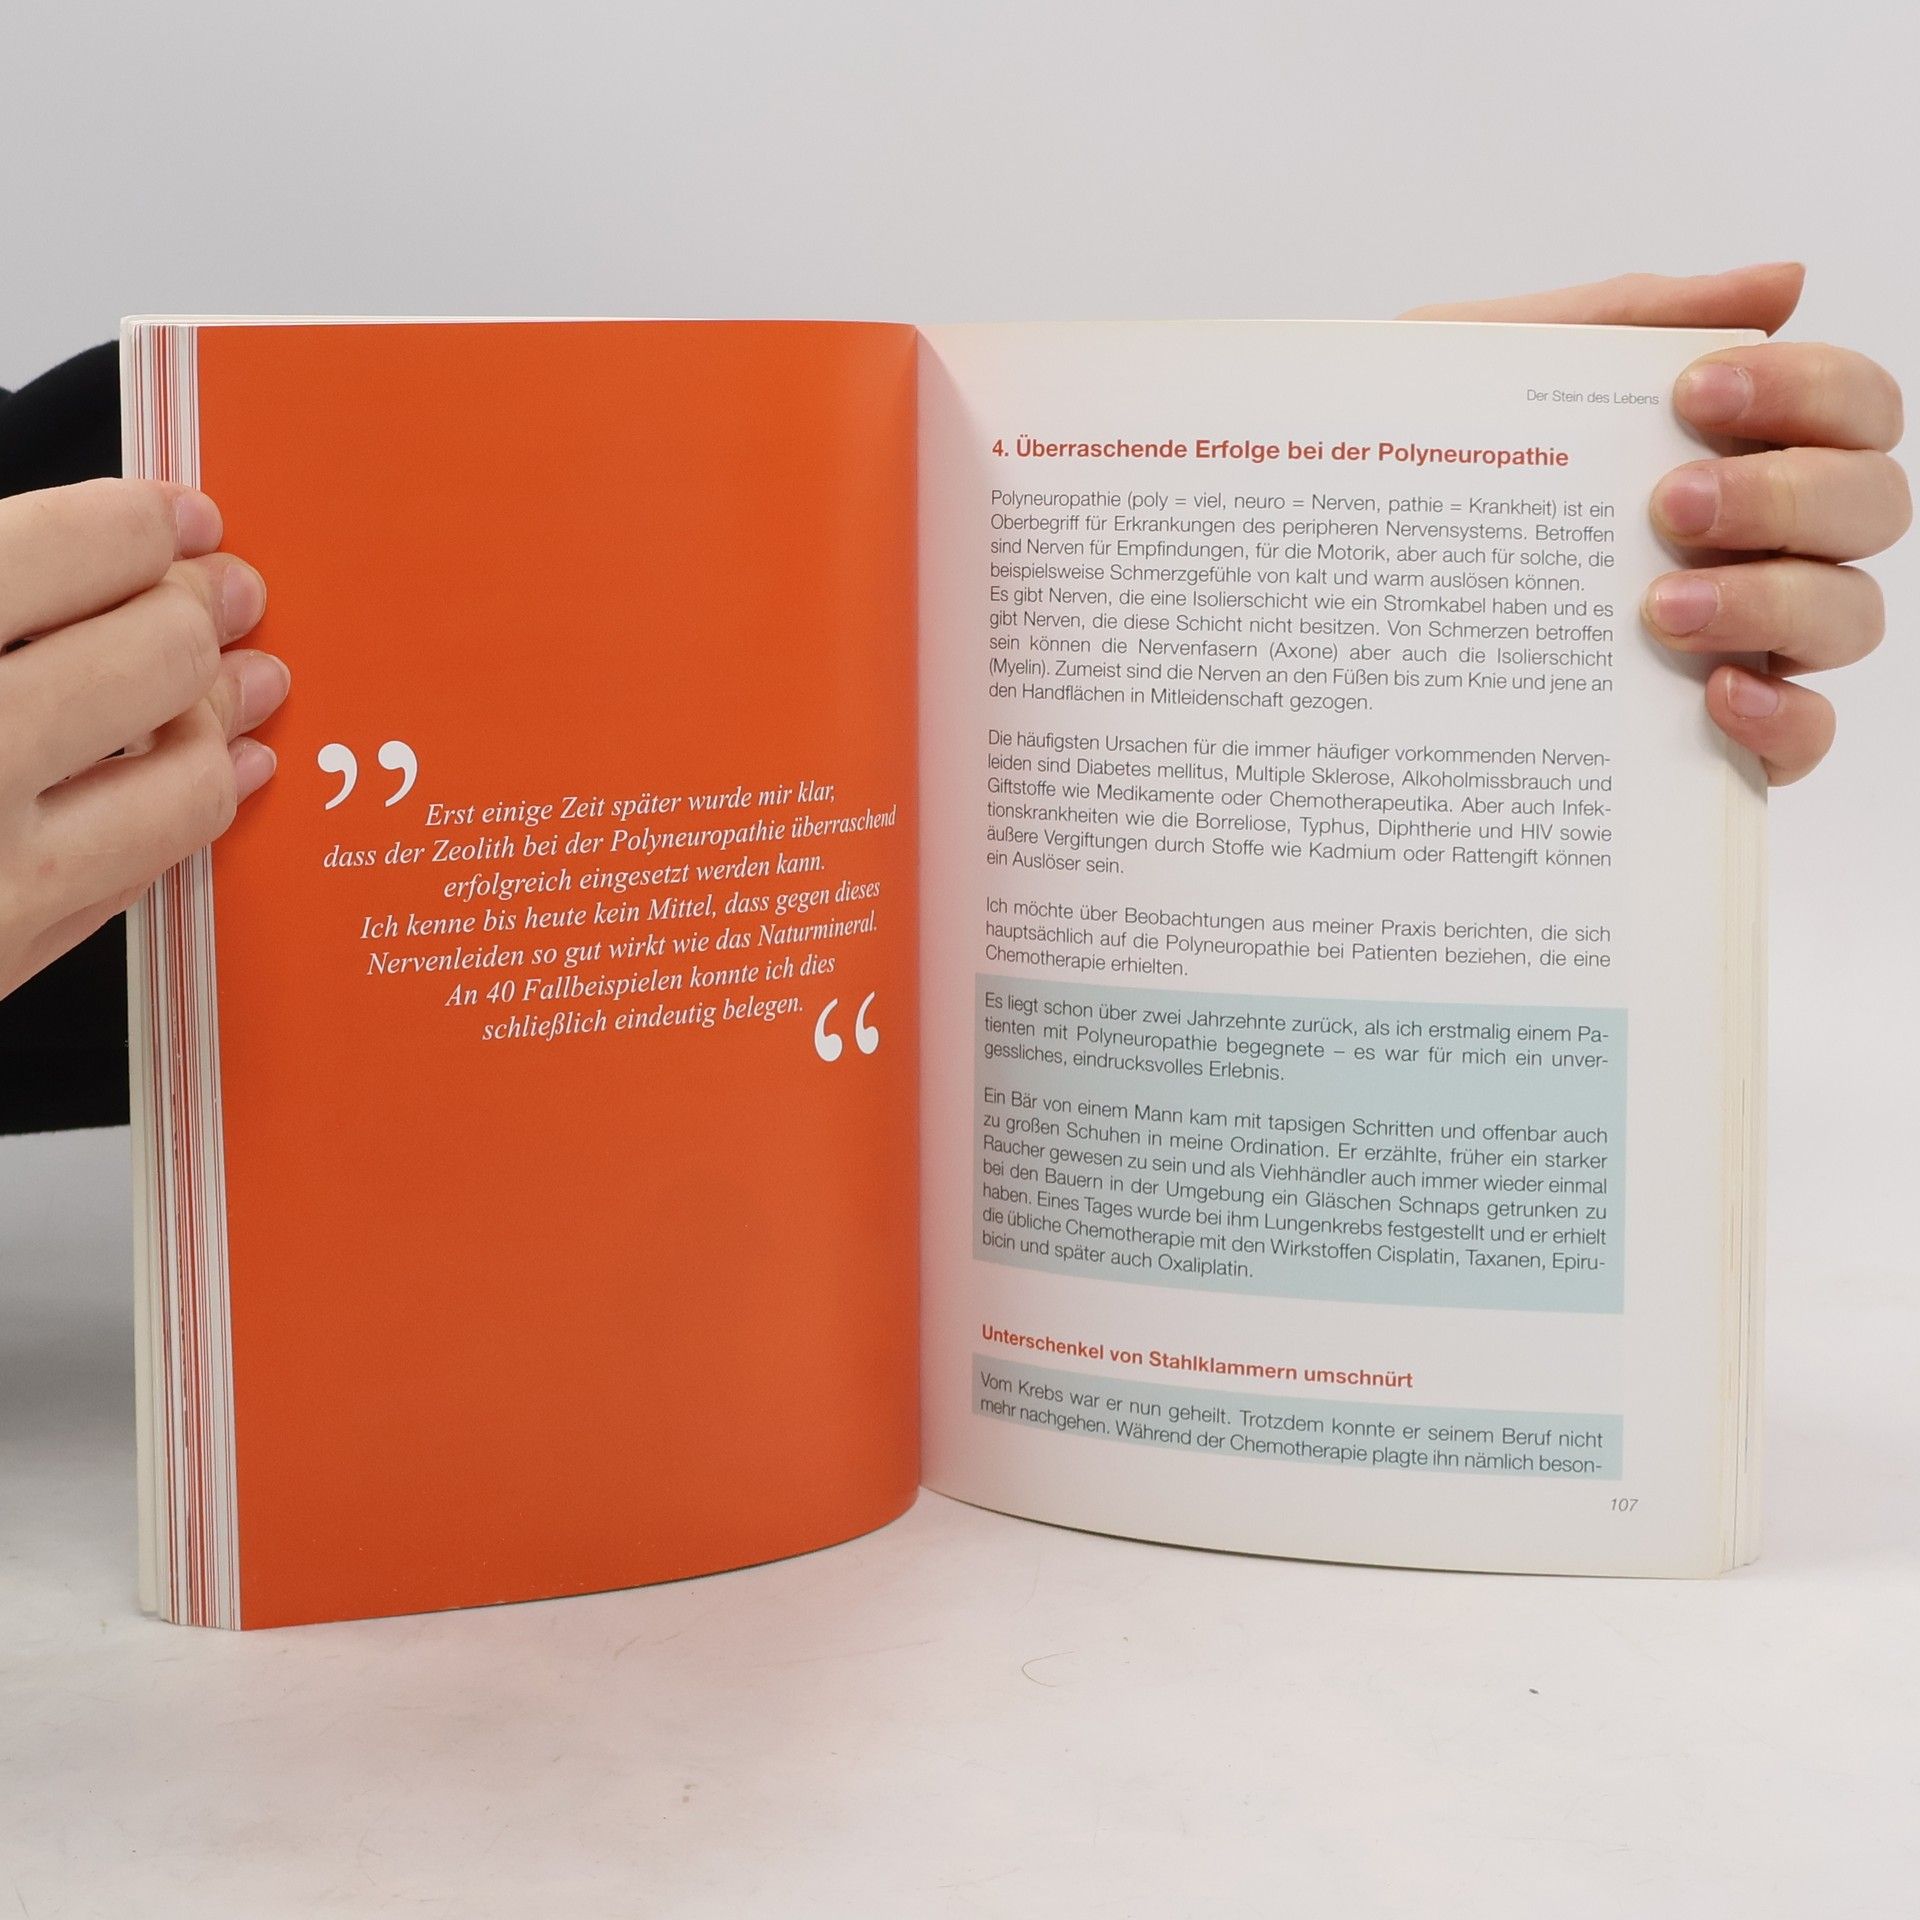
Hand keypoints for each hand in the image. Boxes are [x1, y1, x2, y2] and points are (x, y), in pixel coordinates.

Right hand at [0, 478, 286, 996]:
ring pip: (182, 779)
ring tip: (250, 683)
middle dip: (202, 614)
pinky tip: (224, 777)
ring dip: (223, 718)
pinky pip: (142, 872)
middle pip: (151, 658)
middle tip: (231, 593)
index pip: (67, 553)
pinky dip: (194, 812)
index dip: (139, 526)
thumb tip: (91, 551)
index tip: (180, 519)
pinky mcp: (9, 961)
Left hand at [1401, 263, 1909, 782]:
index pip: (1848, 406)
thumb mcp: (1485, 369)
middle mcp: (1759, 544)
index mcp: (1732, 449)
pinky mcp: (1713, 738)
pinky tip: (1714, 695)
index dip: (1808, 388)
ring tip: (1658, 607)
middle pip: (1869, 506)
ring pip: (1849, 616)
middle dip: (1784, 495)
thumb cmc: (1422, 472)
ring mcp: (1744, 640)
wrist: (1309, 575)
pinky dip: (1783, 717)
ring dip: (1774, 601)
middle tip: (1665, 505)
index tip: (1694, 391)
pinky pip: (1804, 736)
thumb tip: (1780, 284)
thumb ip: (1621, 320)